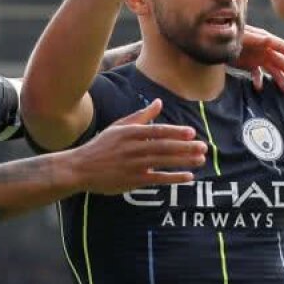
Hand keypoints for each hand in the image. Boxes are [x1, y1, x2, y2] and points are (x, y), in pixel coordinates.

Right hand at [74, 99, 206, 194]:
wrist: (81, 168)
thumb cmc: (101, 146)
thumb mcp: (119, 127)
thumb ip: (141, 116)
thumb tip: (159, 103)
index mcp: (130, 133)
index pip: (157, 131)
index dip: (175, 132)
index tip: (191, 132)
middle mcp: (133, 148)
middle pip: (164, 147)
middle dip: (185, 147)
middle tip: (203, 147)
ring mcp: (133, 165)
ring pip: (163, 162)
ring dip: (184, 161)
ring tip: (200, 160)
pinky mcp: (133, 180)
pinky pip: (158, 178)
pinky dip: (174, 178)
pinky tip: (188, 177)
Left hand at [231, 26, 283, 91]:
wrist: (214, 42)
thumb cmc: (230, 36)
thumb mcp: (242, 37)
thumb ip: (255, 39)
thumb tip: (269, 40)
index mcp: (264, 40)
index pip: (282, 47)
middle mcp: (263, 49)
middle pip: (280, 61)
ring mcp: (257, 57)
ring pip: (272, 69)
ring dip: (279, 79)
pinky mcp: (248, 64)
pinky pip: (257, 74)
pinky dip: (259, 81)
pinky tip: (258, 88)